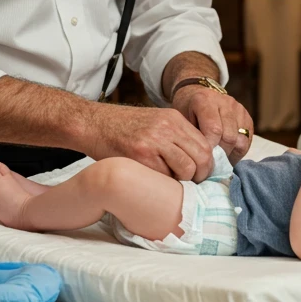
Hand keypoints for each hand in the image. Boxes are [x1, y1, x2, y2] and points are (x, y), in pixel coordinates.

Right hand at [91, 105, 213, 181]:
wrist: (93, 123)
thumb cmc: (123, 127)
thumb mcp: (155, 121)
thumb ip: (176, 135)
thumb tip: (198, 159)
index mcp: (173, 118)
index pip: (205, 144)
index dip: (207, 163)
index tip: (200, 173)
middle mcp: (168, 127)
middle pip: (202, 156)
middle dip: (201, 175)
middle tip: (191, 183)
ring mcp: (155, 140)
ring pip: (187, 168)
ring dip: (184, 181)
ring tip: (172, 182)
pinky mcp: (141, 154)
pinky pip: (165, 175)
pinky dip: (164, 183)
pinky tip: (155, 181)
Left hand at [172, 86, 253, 165]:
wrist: (197, 92)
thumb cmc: (187, 110)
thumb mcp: (182, 120)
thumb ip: (192, 136)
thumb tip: (201, 160)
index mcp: (205, 100)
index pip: (214, 130)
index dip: (210, 149)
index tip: (203, 160)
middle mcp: (224, 102)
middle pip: (229, 136)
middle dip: (221, 154)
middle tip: (211, 165)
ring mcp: (238, 108)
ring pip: (241, 139)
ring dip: (231, 154)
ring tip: (220, 161)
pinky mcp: (247, 115)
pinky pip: (248, 139)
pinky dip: (239, 150)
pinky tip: (228, 154)